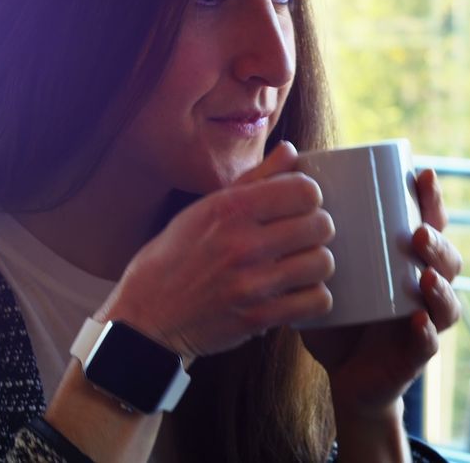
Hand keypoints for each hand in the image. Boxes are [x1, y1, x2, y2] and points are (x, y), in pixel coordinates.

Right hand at [96, 141, 335, 362]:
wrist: (146, 318)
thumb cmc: (174, 259)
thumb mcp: (203, 210)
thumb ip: (253, 180)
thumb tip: (290, 151)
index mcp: (229, 210)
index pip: (304, 190)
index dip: (308, 195)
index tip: (299, 204)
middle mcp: (242, 244)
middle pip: (320, 224)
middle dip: (316, 228)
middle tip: (302, 235)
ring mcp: (252, 284)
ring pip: (323, 262)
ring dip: (316, 263)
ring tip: (300, 264)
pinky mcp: (259, 318)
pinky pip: (317, 301)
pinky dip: (313, 297)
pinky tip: (297, 291)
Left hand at [301, 168, 461, 416]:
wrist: (338, 371)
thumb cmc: (333, 308)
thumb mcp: (316, 262)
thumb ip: (302, 215)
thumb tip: (287, 153)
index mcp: (406, 260)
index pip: (429, 223)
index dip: (432, 200)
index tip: (423, 174)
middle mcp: (423, 286)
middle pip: (447, 258)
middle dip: (438, 242)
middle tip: (418, 232)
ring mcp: (422, 320)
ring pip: (447, 300)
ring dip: (441, 286)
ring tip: (424, 274)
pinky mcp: (413, 356)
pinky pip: (428, 344)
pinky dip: (425, 333)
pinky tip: (416, 320)